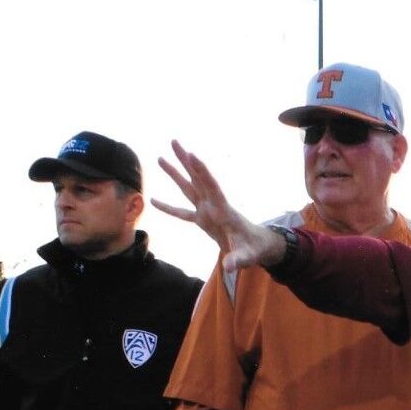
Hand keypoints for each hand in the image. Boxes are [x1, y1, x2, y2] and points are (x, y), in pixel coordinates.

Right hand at [153, 141, 285, 271]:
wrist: (256, 247)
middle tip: (174, 141)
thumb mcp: (247, 256)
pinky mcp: (202, 220)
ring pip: (188, 188)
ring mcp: (206, 211)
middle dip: (186, 161)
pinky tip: (154, 200)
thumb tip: (230, 268)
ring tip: (160, 158)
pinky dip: (168, 207)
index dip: (202, 171)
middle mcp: (213, 205)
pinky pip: (182, 212)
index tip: (191, 154)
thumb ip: (238, 260)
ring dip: (176, 173)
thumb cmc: (254, 249)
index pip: (212, 186)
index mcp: (224, 210)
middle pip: (197, 179)